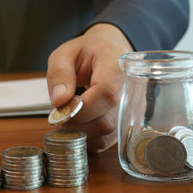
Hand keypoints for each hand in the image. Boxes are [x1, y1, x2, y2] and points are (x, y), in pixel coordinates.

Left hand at [47, 23, 132, 152]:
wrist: (109, 51)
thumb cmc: (87, 52)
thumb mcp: (65, 53)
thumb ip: (60, 73)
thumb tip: (59, 101)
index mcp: (117, 64)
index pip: (107, 93)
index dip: (82, 108)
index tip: (61, 110)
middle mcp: (132, 89)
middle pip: (107, 120)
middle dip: (76, 122)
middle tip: (59, 114)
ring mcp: (133, 108)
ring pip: (108, 134)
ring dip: (81, 131)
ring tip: (68, 117)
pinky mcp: (128, 122)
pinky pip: (108, 140)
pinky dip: (89, 137)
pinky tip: (79, 124)